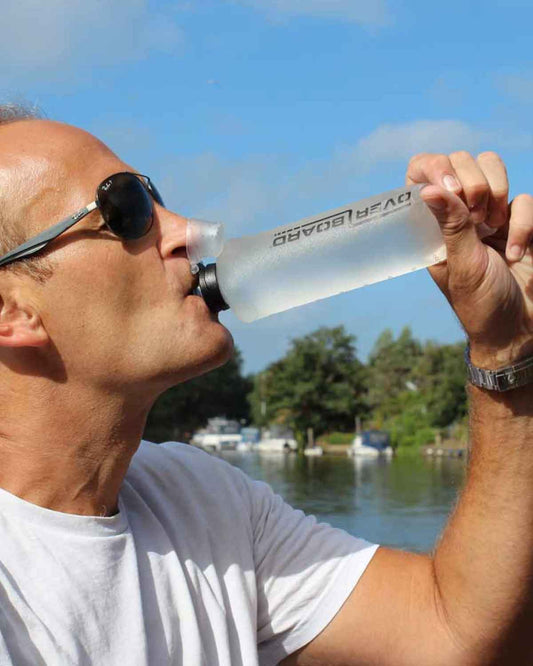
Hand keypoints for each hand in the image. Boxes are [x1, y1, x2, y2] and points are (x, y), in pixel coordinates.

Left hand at [406, 151, 532, 367]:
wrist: (518, 329)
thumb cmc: (480, 304)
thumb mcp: (462, 264)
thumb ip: (451, 224)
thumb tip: (428, 188)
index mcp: (431, 222)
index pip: (421, 171)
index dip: (434, 167)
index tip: (451, 188)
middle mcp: (457, 213)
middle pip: (461, 160)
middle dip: (473, 183)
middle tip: (477, 219)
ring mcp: (488, 214)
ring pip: (493, 167)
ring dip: (498, 195)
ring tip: (493, 229)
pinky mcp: (519, 221)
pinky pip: (524, 198)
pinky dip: (523, 223)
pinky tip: (516, 253)